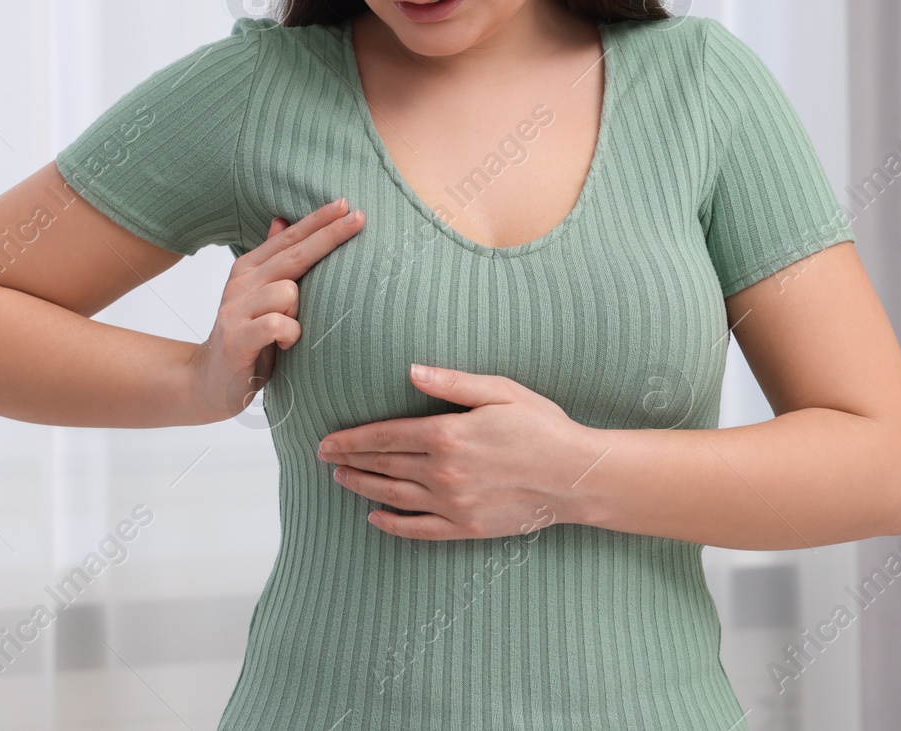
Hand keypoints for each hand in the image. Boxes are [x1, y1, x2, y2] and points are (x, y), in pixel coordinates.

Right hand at [195, 198, 364, 421]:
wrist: (211, 380)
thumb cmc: (248, 336)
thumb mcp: (260, 297)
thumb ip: (272, 261)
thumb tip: (282, 221)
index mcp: (250, 268)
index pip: (289, 238)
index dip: (318, 220)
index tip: (346, 204)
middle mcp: (241, 283)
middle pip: (294, 254)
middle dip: (329, 235)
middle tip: (360, 219)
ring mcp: (236, 309)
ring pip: (288, 292)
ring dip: (299, 313)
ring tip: (290, 331)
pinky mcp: (237, 337)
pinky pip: (279, 324)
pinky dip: (290, 334)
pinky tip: (285, 345)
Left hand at [316, 365, 593, 539]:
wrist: (576, 476)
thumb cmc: (542, 426)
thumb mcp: (500, 391)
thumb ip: (452, 382)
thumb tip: (411, 370)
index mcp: (448, 434)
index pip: (385, 437)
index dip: (352, 439)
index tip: (328, 440)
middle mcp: (444, 472)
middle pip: (383, 466)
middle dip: (349, 461)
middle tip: (324, 457)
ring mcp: (453, 504)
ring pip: (393, 496)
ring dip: (362, 487)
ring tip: (341, 479)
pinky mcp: (466, 527)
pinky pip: (419, 530)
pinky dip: (392, 525)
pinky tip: (374, 518)